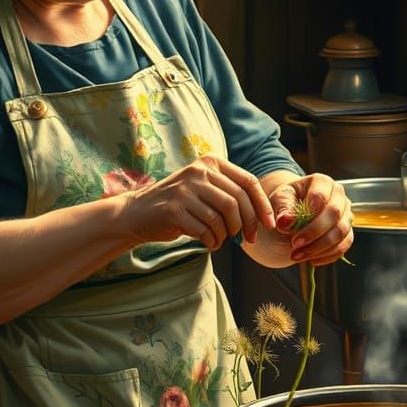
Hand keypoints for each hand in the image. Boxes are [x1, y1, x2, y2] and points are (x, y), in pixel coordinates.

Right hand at [121, 156, 274, 250]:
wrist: (138, 212)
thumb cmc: (178, 204)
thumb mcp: (204, 187)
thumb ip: (229, 191)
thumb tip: (263, 214)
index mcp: (210, 163)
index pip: (248, 182)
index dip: (262, 205)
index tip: (269, 224)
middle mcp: (198, 172)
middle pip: (237, 202)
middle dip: (247, 225)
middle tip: (247, 239)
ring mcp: (185, 191)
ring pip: (222, 218)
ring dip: (226, 235)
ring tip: (221, 239)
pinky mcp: (174, 210)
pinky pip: (206, 231)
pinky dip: (212, 241)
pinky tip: (209, 243)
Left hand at [269, 173, 352, 266]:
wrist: (295, 211)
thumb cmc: (287, 202)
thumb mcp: (280, 200)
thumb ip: (282, 209)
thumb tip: (285, 222)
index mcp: (322, 182)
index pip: (320, 197)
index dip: (307, 217)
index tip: (290, 233)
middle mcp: (338, 196)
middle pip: (334, 215)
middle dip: (314, 234)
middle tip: (295, 247)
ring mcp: (346, 213)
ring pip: (341, 233)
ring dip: (320, 248)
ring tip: (298, 256)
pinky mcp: (348, 231)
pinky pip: (344, 245)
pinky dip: (328, 255)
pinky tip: (311, 260)